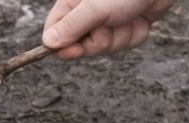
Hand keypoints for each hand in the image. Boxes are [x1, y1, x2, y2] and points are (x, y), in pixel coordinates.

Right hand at [41, 0, 175, 59]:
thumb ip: (71, 26)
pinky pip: (127, 42)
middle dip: (101, 39)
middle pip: (83, 45)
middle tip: (111, 22)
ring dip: (122, 35)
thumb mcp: (94, 8)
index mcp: (73, 5)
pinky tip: (140, 17)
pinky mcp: (128, 24)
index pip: (55, 33)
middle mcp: (89, 14)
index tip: (73, 51)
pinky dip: (136, 33)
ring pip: (108, 46)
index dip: (63, 46)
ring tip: (129, 16)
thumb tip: (47, 43)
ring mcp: (109, 20)